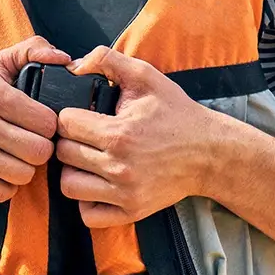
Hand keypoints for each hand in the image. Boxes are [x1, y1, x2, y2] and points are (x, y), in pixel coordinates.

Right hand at [0, 36, 70, 201]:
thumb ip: (29, 51)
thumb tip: (65, 58)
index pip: (48, 123)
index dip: (47, 127)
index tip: (36, 126)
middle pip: (40, 153)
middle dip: (38, 151)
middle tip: (27, 145)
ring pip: (23, 175)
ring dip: (22, 170)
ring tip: (12, 158)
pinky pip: (2, 193)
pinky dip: (4, 187)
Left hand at [57, 46, 218, 227]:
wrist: (210, 153)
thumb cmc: (177, 114)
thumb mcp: (147, 77)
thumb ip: (108, 60)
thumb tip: (74, 66)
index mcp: (119, 134)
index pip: (65, 124)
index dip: (69, 116)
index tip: (80, 116)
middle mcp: (119, 167)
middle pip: (63, 155)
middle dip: (70, 141)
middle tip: (84, 137)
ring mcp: (124, 193)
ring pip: (69, 186)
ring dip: (72, 172)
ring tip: (86, 161)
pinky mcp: (131, 211)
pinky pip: (88, 215)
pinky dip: (86, 202)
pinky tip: (96, 186)